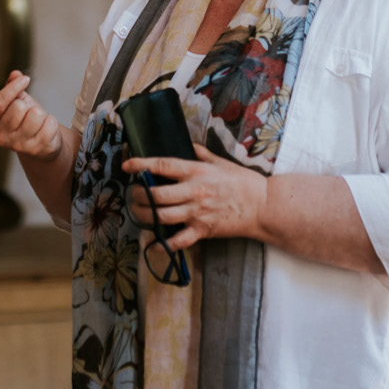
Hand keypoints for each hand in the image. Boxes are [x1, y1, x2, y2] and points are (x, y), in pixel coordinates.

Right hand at [0, 70, 63, 161]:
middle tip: (28, 112)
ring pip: (35, 115)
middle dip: (28, 105)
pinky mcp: (36, 149)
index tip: (25, 79)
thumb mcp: (16, 101)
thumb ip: (12, 87)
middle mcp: (0, 138)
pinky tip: (45, 129)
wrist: (39, 144)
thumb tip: (15, 74)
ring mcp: (18, 146)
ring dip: (40, 114)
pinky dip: (51, 122)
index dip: (12, 87)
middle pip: (18, 107)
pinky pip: (49, 124)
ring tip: (37, 121)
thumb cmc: (25, 119)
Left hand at [124, 149, 267, 251]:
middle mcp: (193, 191)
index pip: (163, 166)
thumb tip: (186, 144)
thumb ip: (200, 153)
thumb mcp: (220, 161)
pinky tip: (154, 243)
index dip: (141, 165)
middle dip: (138, 195)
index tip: (127, 165)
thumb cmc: (241, 182)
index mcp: (196, 171)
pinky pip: (178, 241)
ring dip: (144, 216)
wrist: (261, 205)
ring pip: (161, 216)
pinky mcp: (202, 230)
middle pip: (156, 194)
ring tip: (139, 212)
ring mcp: (197, 213)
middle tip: (133, 194)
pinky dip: (164, 244)